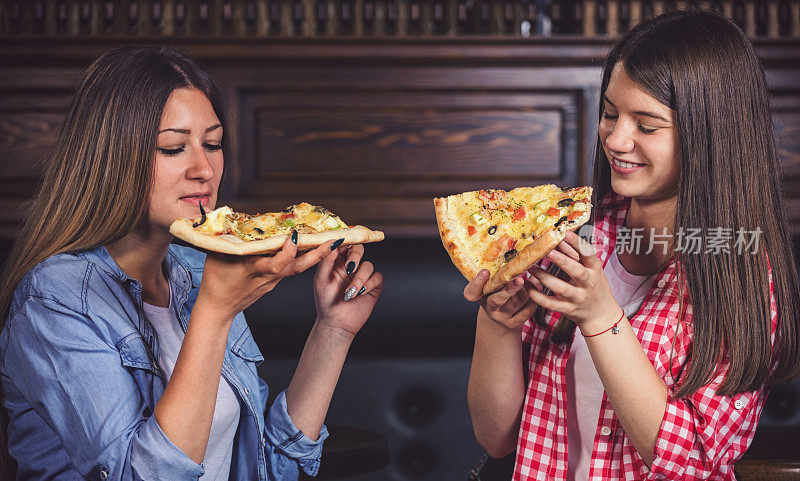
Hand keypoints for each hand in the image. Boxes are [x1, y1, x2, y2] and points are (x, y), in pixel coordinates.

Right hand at [197, 237, 339, 321]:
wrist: (219, 309)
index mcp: (255, 270)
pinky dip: (301, 258)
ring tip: (330, 241)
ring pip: (297, 268)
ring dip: (314, 255)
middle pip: (298, 267)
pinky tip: (309, 247)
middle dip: (317, 255)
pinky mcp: (274, 283)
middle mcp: (269, 277)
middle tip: (335, 242)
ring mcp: (274, 281)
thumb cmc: (215, 281)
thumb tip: (227, 217)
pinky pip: (290, 269)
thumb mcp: (217, 256)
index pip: (277, 264)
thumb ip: (226, 237)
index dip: (287, 252)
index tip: (294, 236)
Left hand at [313, 244, 382, 339]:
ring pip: (368, 265)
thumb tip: (333, 241)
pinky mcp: (373, 287)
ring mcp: (362, 276)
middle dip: (356, 256)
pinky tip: (359, 294)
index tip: (345, 242)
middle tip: (349, 267)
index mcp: (337, 262)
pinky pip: (377, 277)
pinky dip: (369, 284)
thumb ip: (326, 260)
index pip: (344, 245)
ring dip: (359, 279)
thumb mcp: (321, 279)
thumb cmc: (325, 302)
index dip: (346, 241)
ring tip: (350, 293)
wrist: (336, 323)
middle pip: (359, 249)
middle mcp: (351, 267)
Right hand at [463, 269, 539, 330]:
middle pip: (497, 299)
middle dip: (509, 289)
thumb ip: (498, 273)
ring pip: (517, 301)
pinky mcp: (514, 323)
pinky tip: (536, 287)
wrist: (500, 317)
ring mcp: (501, 317)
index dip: (477, 282)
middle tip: (519, 279)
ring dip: (527, 288)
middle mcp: (488, 307)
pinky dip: (534, 296)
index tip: (485, 271)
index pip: (471, 292)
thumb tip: (516, 253)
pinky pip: (528, 309)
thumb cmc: (497, 292)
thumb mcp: (492, 283)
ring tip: (533, 276)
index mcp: (479, 295)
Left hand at [527, 231, 621, 334]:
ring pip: (561, 288)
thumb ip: (577, 255)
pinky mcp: (568, 309)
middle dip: (562, 261)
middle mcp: (589, 284)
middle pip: (577, 272)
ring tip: (532, 268)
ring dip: (544, 277)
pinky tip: (528, 286)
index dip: (577, 243)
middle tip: (547, 251)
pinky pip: (551, 304)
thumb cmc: (593, 285)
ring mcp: (578, 298)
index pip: (589, 254)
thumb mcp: (591, 269)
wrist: (601, 314)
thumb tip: (559, 236)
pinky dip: (537, 296)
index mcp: (595, 270)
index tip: (564, 233)